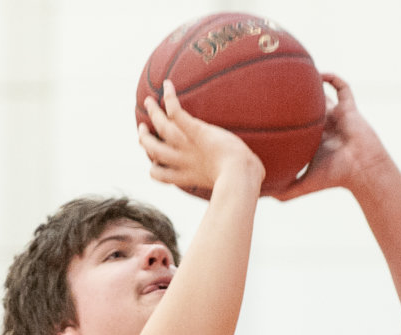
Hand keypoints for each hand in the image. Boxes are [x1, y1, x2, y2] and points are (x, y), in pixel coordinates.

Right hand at [139, 80, 264, 197]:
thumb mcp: (236, 185)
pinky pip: (176, 112)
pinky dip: (170, 97)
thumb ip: (238, 179)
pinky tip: (168, 84)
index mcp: (189, 175)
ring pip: (160, 127)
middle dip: (144, 140)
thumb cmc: (244, 183)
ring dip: (152, 113)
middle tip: (142, 130)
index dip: (153, 168)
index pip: (161, 176)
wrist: (240, 177)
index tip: (154, 162)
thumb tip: (258, 178)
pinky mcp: (196, 131)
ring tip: (148, 101)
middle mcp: (183, 160)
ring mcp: (188, 144)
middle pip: (153, 150)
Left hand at [264, 73, 392, 199]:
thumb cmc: (337, 177)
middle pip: (307, 108)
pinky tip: (319, 73)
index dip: (283, 118)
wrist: (363, 170)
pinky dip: (333, 78)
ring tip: (294, 70)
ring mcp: (338, 117)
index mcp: (314, 141)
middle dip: (294, 98)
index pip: (296, 126)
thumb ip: (286, 191)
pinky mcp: (350, 109)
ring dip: (311, 84)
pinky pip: (343, 88)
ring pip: (323, 95)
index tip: (264, 109)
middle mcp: (325, 127)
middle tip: (274, 85)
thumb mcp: (306, 184)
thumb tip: (259, 196)